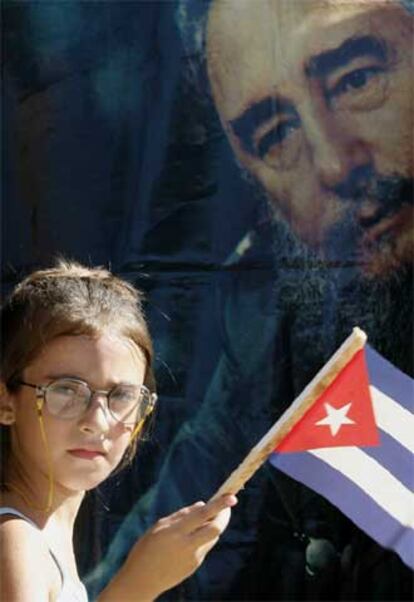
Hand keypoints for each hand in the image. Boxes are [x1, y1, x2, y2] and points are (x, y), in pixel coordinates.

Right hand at [118, 495, 236, 599]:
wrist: (141, 581)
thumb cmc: (146, 549)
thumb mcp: (159, 526)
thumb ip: (182, 515)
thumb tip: (203, 505)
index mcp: (175, 532)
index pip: (203, 515)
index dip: (219, 506)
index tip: (232, 498)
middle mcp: (187, 545)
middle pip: (216, 530)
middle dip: (224, 516)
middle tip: (227, 506)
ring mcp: (193, 558)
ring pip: (212, 538)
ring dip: (213, 526)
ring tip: (205, 518)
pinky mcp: (195, 566)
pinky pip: (204, 547)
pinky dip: (203, 537)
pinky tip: (192, 536)